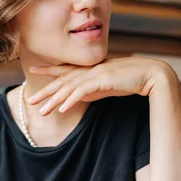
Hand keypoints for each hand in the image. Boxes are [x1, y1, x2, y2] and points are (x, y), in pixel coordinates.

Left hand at [27, 56, 175, 115]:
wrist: (150, 75)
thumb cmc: (129, 80)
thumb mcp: (106, 86)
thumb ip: (92, 90)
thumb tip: (79, 97)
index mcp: (89, 70)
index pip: (65, 69)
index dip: (48, 70)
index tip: (33, 70)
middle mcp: (89, 70)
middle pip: (62, 81)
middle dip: (46, 91)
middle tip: (31, 100)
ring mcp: (95, 74)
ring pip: (69, 87)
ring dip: (54, 100)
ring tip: (42, 111)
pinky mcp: (102, 80)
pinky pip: (82, 92)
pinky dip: (71, 100)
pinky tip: (61, 109)